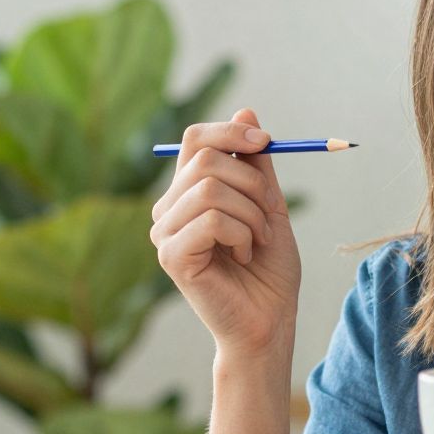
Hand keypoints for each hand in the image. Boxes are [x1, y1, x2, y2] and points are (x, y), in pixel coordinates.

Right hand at [150, 108, 300, 361]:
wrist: (269, 322)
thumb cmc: (269, 271)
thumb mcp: (269, 206)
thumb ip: (255, 164)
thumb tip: (246, 111)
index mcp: (187, 193)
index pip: (196, 139)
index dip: (231, 132)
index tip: (266, 142)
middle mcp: (168, 209)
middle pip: (205, 157)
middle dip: (252, 181)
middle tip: (269, 214)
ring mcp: (164, 233)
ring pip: (210, 188)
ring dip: (251, 213)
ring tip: (258, 241)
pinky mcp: (171, 256)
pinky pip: (211, 219)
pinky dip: (242, 233)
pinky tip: (245, 255)